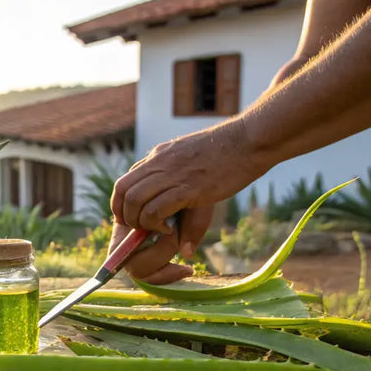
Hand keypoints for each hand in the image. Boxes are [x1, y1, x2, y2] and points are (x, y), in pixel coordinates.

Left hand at [108, 121, 261, 281]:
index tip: (132, 219)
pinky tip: (170, 230)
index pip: (124, 182)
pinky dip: (156, 224)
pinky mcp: (189, 188)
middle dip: (125, 216)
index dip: (121, 205)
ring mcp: (172, 174)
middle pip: (122, 191)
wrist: (249, 140)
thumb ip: (178, 182)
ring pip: (135, 201)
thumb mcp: (193, 162)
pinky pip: (156, 209)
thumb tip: (174, 203)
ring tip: (156, 229)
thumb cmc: (227, 153)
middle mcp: (159, 163)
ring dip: (140, 222)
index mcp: (158, 157)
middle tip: (141, 230)